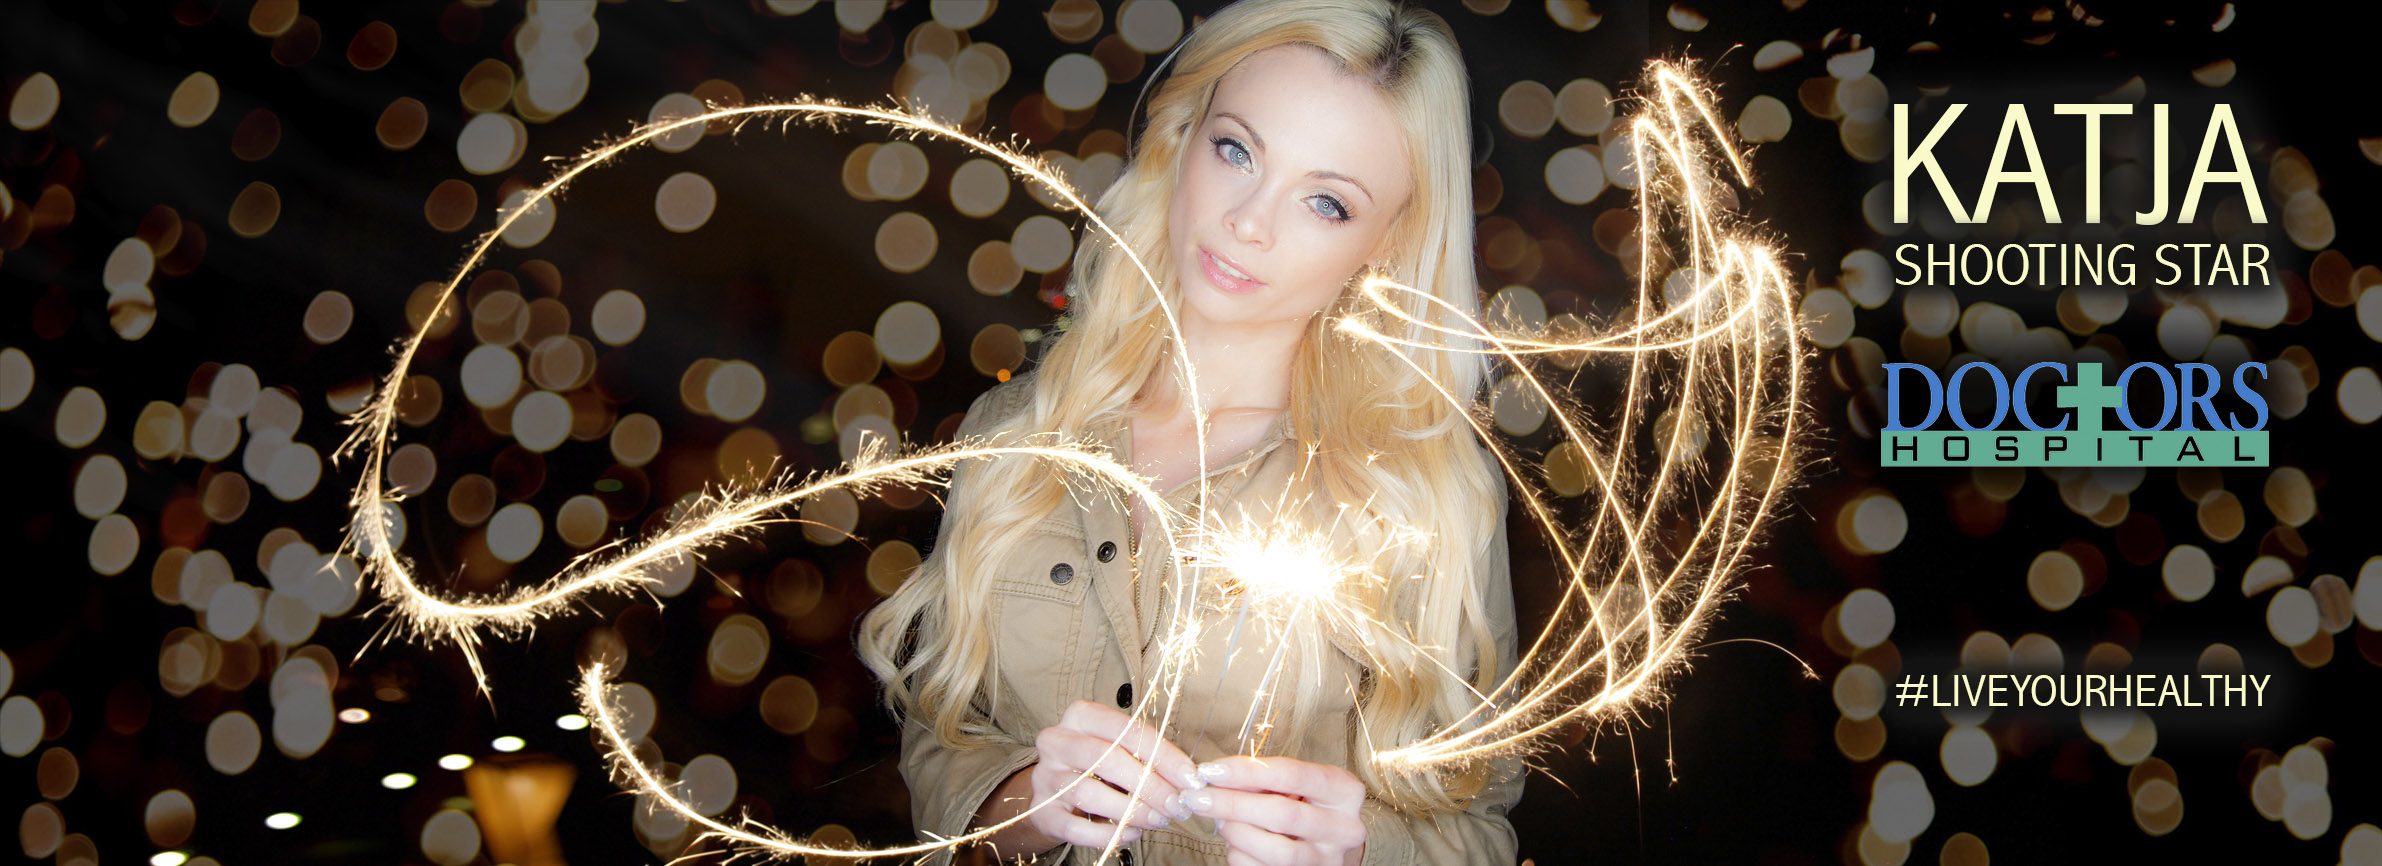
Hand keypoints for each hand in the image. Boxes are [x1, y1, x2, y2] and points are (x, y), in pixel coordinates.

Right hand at [1024, 700, 1202, 848]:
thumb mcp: (1120, 751)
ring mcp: (1044, 776)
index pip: (1128, 730)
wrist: (1054, 793)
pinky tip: (1130, 834)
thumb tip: (1186, 779)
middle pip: (1106, 758)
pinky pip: (1075, 827)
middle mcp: (1057, 740)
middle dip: (1149, 784)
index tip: (1190, 777)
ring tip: (1158, 820)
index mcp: (1081, 715)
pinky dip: (1107, 834)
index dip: (1164, 754)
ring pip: (1089, 793)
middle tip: (1176, 804)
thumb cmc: (1097, 767)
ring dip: (1131, 810)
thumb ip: (1148, 757)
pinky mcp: (1040, 811)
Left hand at [1182, 755, 1367, 865]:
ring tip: (1219, 820)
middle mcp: (1344, 828)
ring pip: (1277, 851)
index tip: (1212, 769)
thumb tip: (1218, 778)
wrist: (1327, 846)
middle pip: (1283, 813)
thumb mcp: (1296, 786)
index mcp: (1345, 792)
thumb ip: (1264, 779)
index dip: (1248, 771)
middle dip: (1232, 803)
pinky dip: (1240, 855)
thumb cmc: (1305, 806)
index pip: (1293, 774)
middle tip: (1197, 797)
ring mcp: (1327, 860)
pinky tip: (1233, 843)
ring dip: (1237, 833)